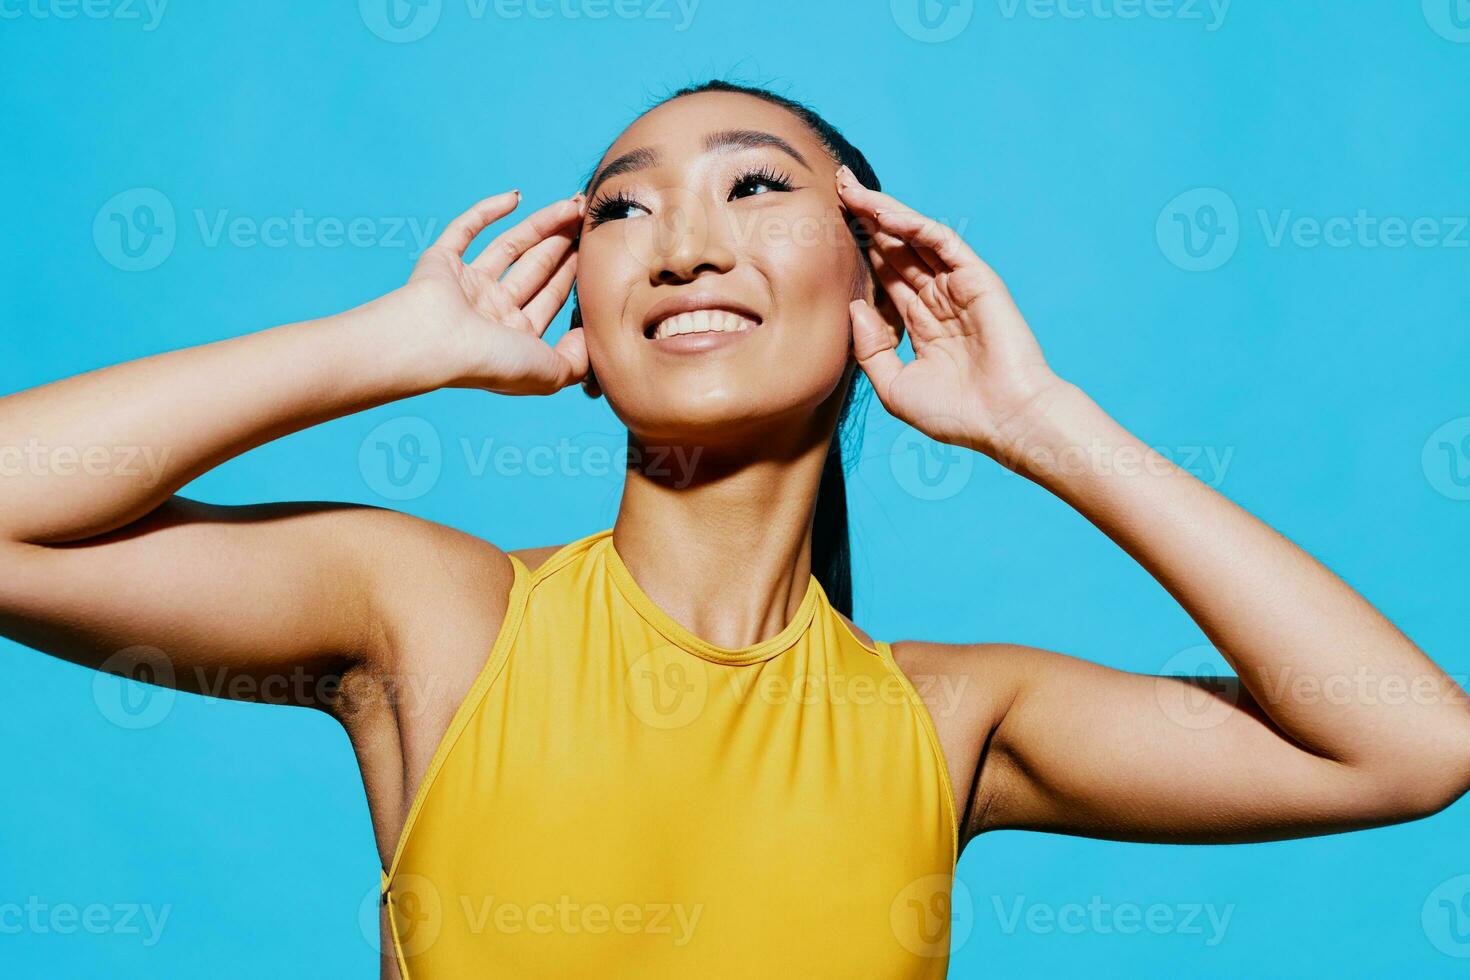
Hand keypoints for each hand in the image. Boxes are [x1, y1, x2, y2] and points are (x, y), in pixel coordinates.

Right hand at [400, 190, 586, 395]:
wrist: (433, 344)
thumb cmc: (490, 362)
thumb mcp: (550, 373)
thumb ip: (577, 360)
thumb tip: (590, 339)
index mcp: (513, 337)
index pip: (550, 298)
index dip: (575, 273)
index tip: (598, 250)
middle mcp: (491, 311)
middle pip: (534, 269)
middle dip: (563, 243)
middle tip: (587, 217)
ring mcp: (466, 285)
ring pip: (509, 246)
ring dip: (540, 225)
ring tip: (570, 204)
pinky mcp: (441, 262)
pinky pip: (464, 230)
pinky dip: (487, 211)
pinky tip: (516, 196)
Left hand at [835, 167, 1070, 460]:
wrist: (1004, 421)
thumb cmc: (956, 414)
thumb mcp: (895, 387)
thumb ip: (872, 348)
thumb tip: (854, 306)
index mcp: (920, 324)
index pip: (885, 275)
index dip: (861, 249)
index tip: (831, 226)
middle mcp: (937, 300)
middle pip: (895, 248)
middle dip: (866, 217)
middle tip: (838, 185)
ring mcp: (957, 287)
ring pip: (914, 238)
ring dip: (883, 210)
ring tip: (851, 187)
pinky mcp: (977, 278)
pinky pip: (942, 242)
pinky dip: (913, 225)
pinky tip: (883, 212)